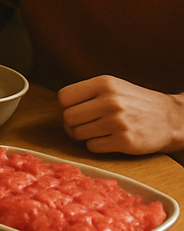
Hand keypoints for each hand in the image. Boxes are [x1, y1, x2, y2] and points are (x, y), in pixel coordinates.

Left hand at [58, 76, 183, 154]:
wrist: (170, 118)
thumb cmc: (135, 101)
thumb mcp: (112, 86)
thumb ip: (87, 91)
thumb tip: (61, 105)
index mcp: (104, 83)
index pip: (64, 97)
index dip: (66, 106)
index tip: (75, 109)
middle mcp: (110, 101)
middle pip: (68, 117)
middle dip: (71, 123)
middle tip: (82, 124)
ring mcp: (117, 122)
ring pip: (78, 133)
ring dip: (82, 135)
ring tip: (95, 131)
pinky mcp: (125, 142)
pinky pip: (92, 147)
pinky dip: (95, 145)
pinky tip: (107, 139)